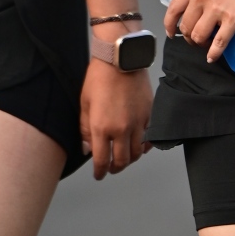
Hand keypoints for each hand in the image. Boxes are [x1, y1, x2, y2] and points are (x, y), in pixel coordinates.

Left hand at [80, 58, 151, 178]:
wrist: (121, 60)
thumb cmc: (99, 78)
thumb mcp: (85, 104)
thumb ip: (85, 130)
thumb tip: (87, 148)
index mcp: (102, 128)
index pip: (101, 160)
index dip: (99, 172)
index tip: (98, 175)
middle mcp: (122, 129)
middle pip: (122, 161)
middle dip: (115, 169)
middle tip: (111, 169)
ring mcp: (138, 123)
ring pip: (138, 152)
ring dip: (130, 159)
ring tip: (124, 158)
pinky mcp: (149, 114)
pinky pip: (149, 138)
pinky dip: (144, 146)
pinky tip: (139, 145)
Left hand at [163, 0, 234, 61]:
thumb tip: (192, 13)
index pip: (173, 9)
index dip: (170, 25)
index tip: (172, 33)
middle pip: (186, 26)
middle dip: (189, 37)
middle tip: (197, 39)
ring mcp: (217, 8)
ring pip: (198, 36)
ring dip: (201, 44)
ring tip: (207, 44)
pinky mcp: (232, 19)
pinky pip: (218, 43)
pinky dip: (214, 53)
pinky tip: (212, 57)